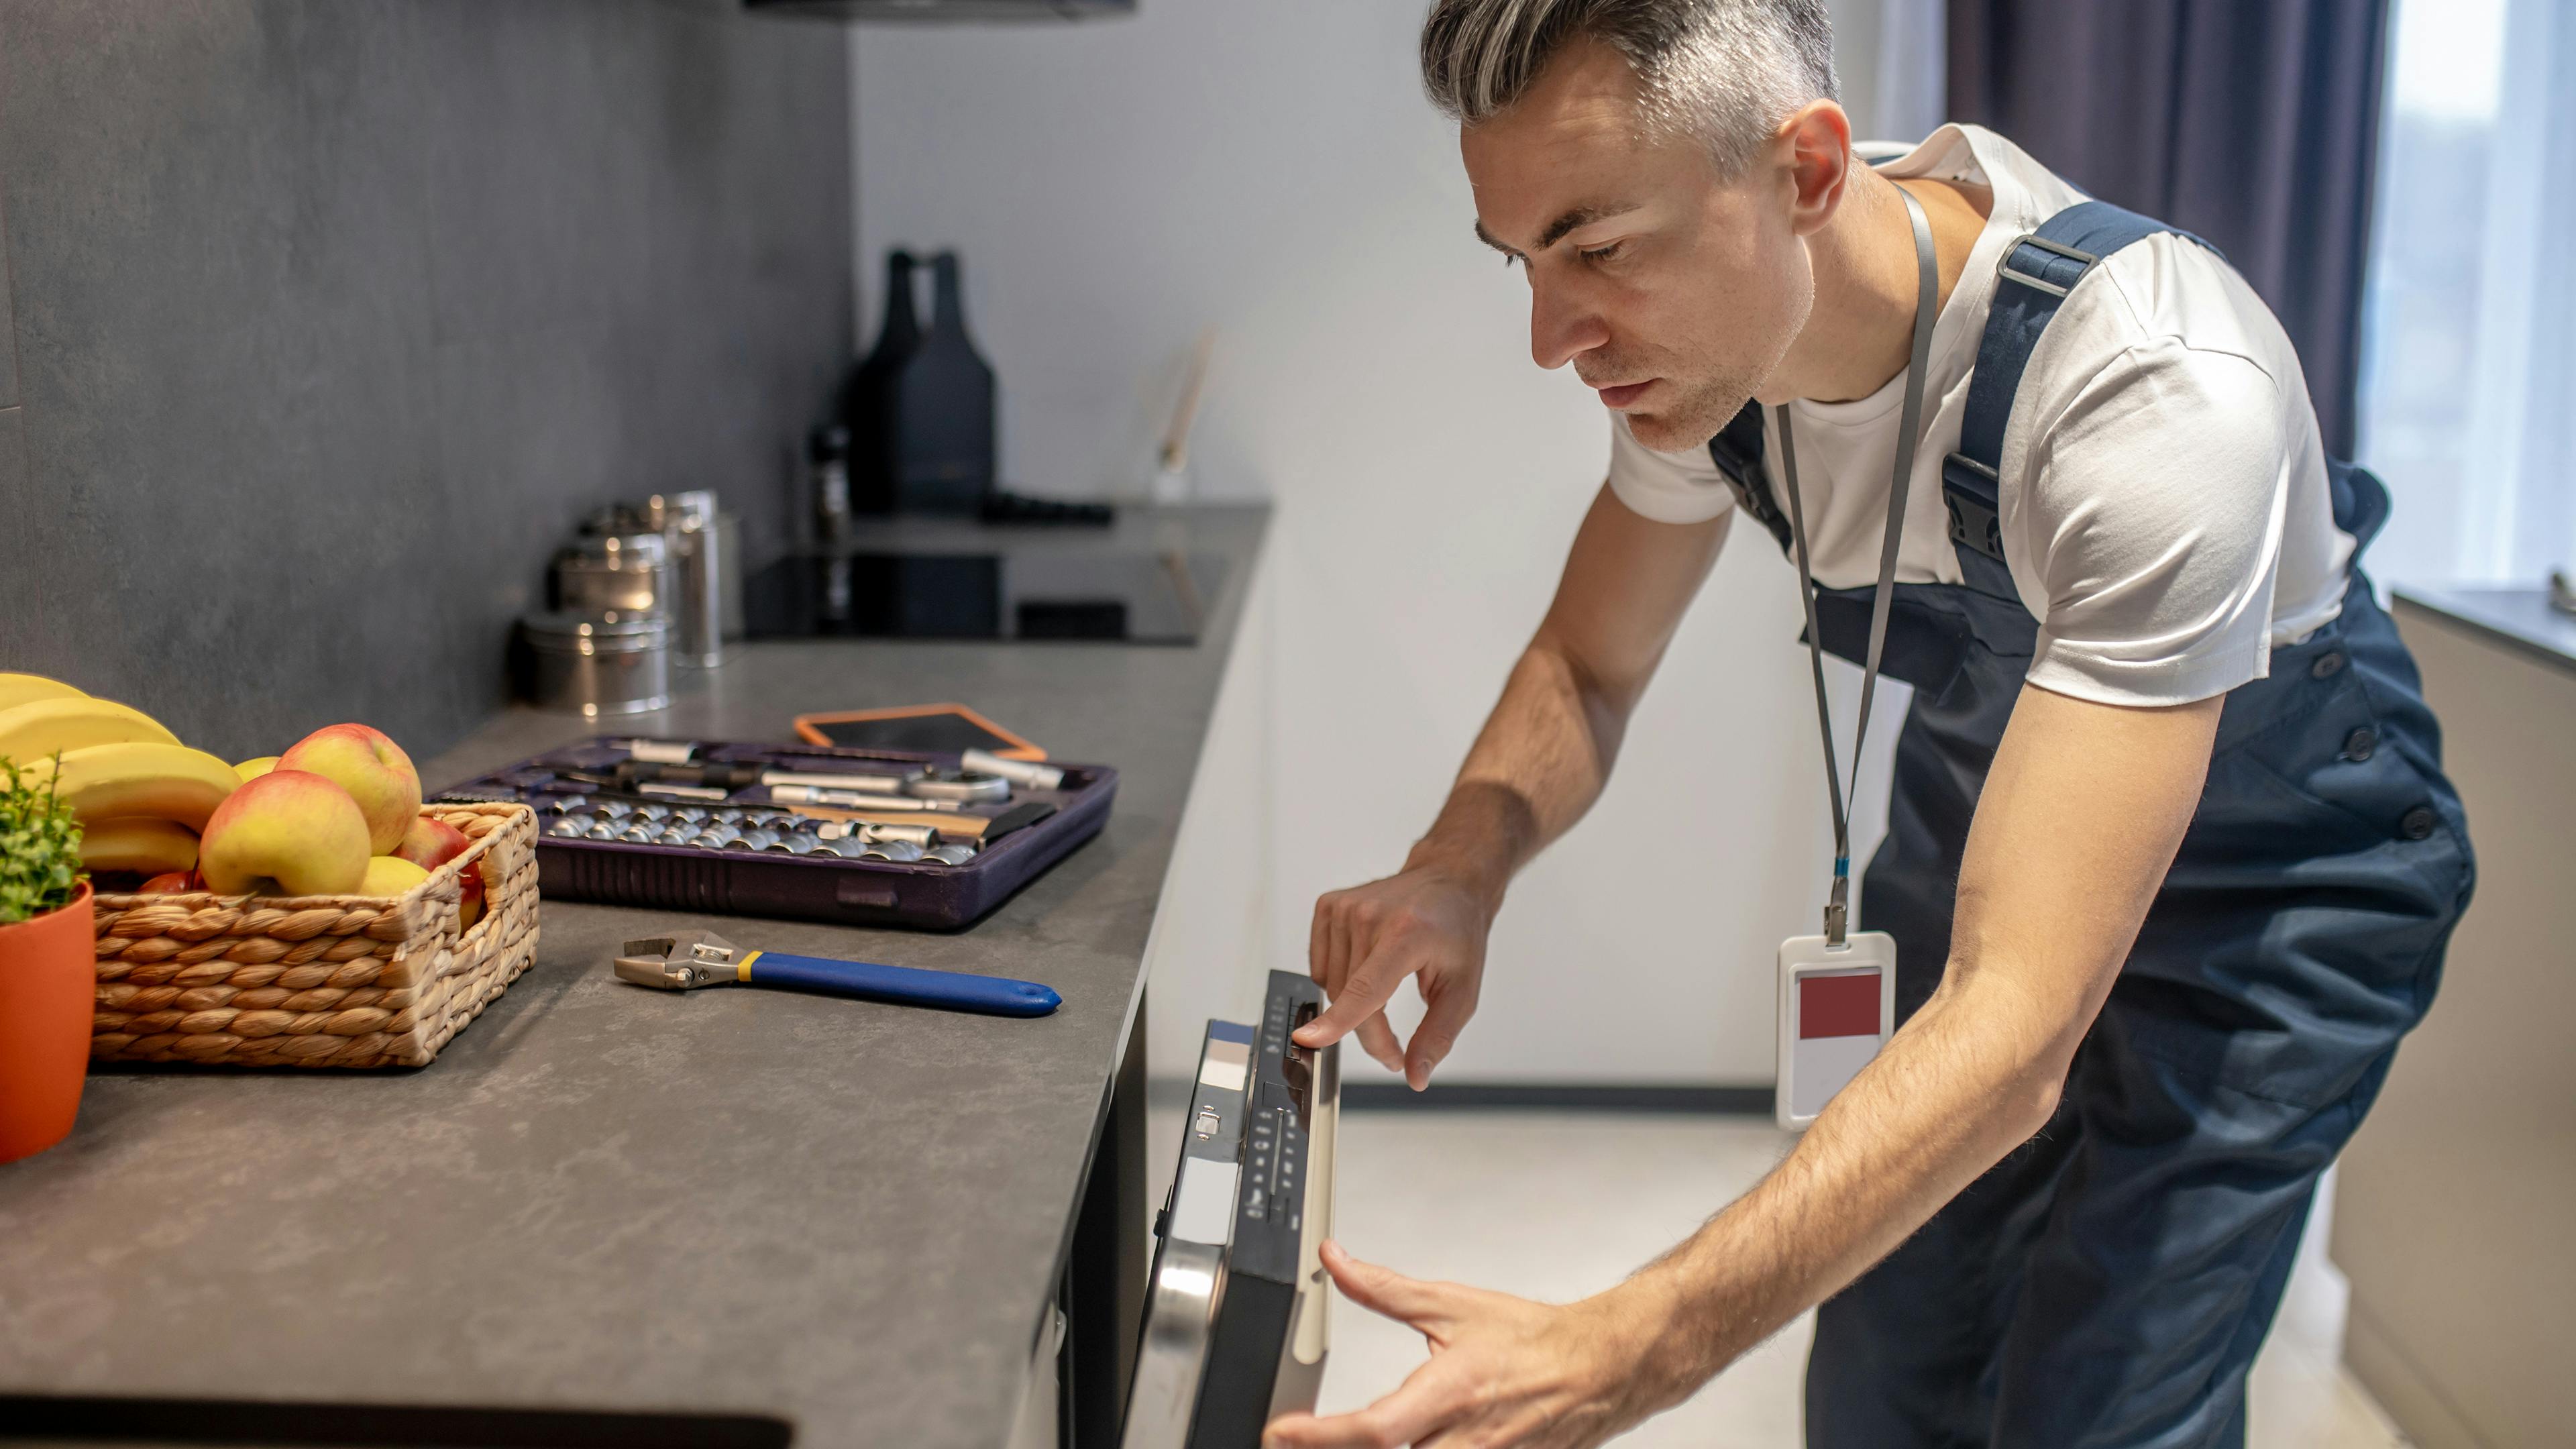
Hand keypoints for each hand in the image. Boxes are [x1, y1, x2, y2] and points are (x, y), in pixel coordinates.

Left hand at [1263, 1242, 1686, 1448]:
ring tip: (1332, 1445)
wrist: (1596, 1367)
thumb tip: (1336, 1262)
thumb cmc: (1530, 1340)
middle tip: (1290, 1444)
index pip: (1374, 1429)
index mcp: (1449, 1393)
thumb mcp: (1450, 1305)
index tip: (1282, 1432)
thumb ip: (1383, 1288)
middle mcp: (1463, 1441)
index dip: (1320, 1437)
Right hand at [1298, 860, 1495, 1087]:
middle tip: (1395, 1050)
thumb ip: (1437, 1036)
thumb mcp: (1463, 990)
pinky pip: (1320, 967)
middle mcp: (1370, 915)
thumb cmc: (1457, 932)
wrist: (1447, 882)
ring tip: (1388, 996)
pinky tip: (1366, 969)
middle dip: (1370, 1034)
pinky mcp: (1328, 906)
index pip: (1365, 987)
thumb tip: (1415, 1076)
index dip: (1338, 1020)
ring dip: (1355, 1009)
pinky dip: (1339, 982)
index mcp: (1406, 934)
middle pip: (1350, 999)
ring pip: (1332, 987)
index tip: (1309, 1040)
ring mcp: (1344, 908)